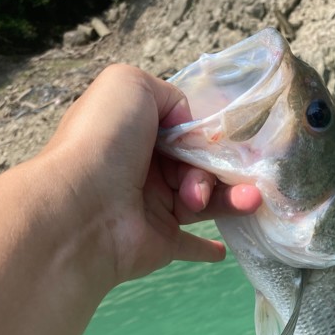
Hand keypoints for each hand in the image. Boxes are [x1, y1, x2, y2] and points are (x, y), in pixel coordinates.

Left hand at [39, 64, 260, 282]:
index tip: (223, 142)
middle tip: (208, 179)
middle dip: (214, 169)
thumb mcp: (131, 86)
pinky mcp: (161, 243)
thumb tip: (189, 126)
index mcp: (135, 133)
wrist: (84, 209)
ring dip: (232, 198)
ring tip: (250, 201)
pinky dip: (207, 247)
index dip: (205, 135)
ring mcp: (152, 207)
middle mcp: (143, 169)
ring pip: (204, 200)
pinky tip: (222, 249)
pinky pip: (190, 245)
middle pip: (197, 165)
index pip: (183, 131)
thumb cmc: (105, 142)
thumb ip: (167, 95)